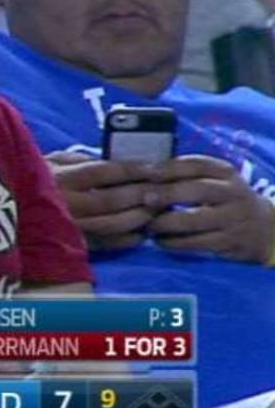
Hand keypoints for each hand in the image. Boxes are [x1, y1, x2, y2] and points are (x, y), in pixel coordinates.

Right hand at [44, 151, 160, 250]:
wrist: (4, 208)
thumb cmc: (33, 179)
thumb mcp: (52, 160)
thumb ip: (81, 159)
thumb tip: (115, 162)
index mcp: (61, 176)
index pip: (105, 171)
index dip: (134, 169)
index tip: (156, 168)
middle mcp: (66, 202)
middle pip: (113, 199)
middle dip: (143, 195)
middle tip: (163, 191)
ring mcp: (69, 226)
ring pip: (113, 223)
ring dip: (140, 217)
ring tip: (156, 210)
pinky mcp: (71, 244)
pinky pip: (105, 244)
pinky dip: (128, 239)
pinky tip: (141, 233)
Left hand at [147, 154, 274, 263]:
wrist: (265, 228)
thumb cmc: (225, 199)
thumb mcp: (216, 180)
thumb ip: (187, 174)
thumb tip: (145, 171)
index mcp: (225, 172)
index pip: (197, 164)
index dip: (170, 167)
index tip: (146, 172)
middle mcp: (232, 193)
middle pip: (197, 190)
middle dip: (167, 194)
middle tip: (144, 199)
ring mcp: (232, 218)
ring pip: (194, 220)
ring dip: (166, 223)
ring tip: (148, 224)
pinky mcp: (229, 242)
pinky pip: (196, 243)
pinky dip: (174, 242)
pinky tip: (159, 240)